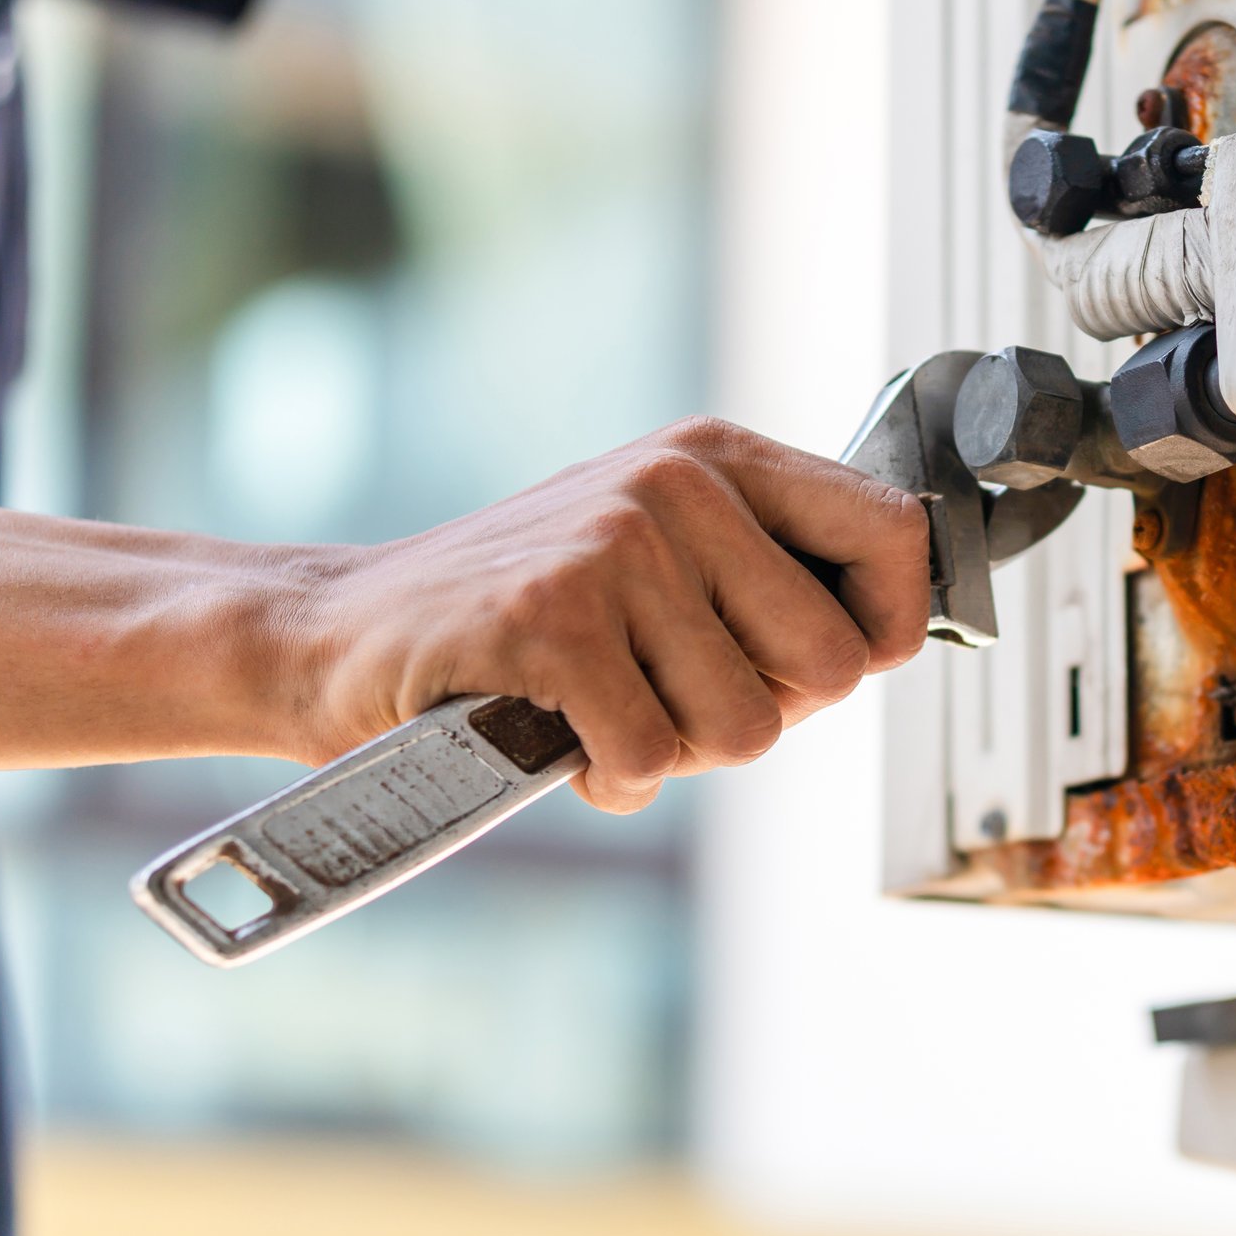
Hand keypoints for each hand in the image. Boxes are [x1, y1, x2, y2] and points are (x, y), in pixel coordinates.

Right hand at [289, 417, 929, 810]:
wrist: (339, 632)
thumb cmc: (519, 615)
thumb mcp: (658, 558)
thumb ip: (766, 583)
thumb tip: (889, 641)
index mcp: (719, 457)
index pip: (895, 534)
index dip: (885, 630)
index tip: (824, 669)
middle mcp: (678, 484)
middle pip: (832, 664)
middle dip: (762, 715)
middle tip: (673, 701)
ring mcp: (615, 547)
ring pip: (746, 728)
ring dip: (674, 752)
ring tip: (602, 710)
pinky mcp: (554, 620)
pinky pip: (655, 759)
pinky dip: (609, 778)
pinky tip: (559, 740)